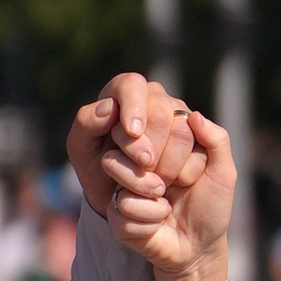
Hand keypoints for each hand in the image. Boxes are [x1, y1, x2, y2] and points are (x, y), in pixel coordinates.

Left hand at [68, 69, 189, 227]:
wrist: (120, 195)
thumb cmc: (97, 167)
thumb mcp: (81, 149)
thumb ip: (86, 124)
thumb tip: (108, 108)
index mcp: (124, 92)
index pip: (132, 85)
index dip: (134, 107)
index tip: (132, 132)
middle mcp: (154, 98)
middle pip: (160, 109)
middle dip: (149, 143)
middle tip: (140, 166)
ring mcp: (178, 115)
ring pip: (182, 129)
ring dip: (165, 160)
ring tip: (151, 177)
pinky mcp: (196, 137)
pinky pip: (198, 148)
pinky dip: (183, 169)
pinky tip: (169, 180)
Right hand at [71, 73, 235, 280]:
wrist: (198, 249)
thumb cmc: (210, 208)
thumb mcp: (223, 173)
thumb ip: (217, 140)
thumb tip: (194, 115)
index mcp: (165, 142)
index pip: (164, 124)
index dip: (184, 152)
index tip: (195, 173)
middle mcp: (140, 157)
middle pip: (140, 142)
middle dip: (170, 170)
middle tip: (180, 187)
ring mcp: (124, 183)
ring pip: (120, 168)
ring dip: (153, 193)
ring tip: (167, 205)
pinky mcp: (115, 210)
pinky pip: (124, 204)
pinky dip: (150, 219)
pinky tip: (157, 225)